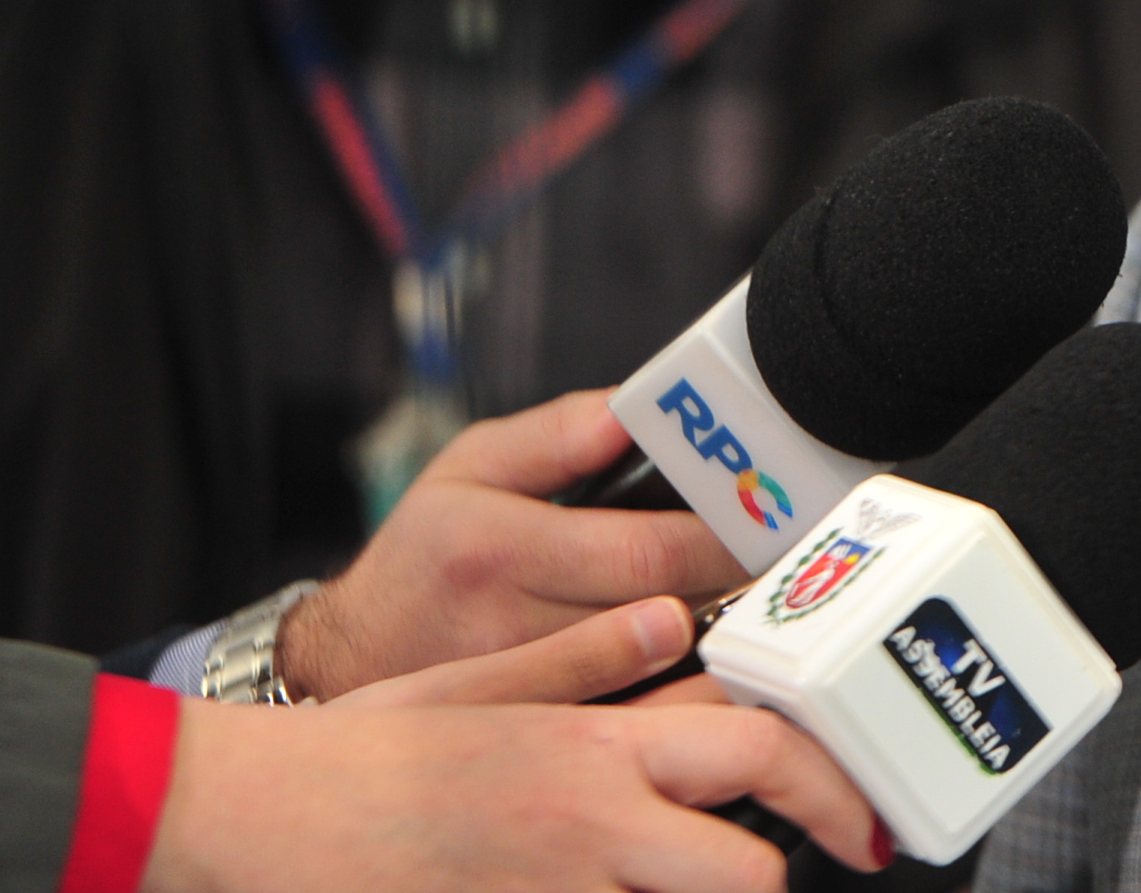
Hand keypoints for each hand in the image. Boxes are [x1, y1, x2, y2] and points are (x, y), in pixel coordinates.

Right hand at [143, 671, 888, 891]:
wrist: (245, 822)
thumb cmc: (355, 754)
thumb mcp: (474, 682)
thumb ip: (581, 660)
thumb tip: (671, 621)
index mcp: (588, 746)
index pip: (753, 746)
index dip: (828, 782)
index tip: (862, 811)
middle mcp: (586, 827)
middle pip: (747, 870)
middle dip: (787, 870)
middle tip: (825, 862)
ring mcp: (556, 892)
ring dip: (700, 890)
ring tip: (697, 869)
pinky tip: (623, 888)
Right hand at [279, 390, 743, 700]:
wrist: (349, 664)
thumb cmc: (423, 558)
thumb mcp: (471, 466)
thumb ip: (559, 432)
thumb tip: (636, 407)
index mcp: (502, 550)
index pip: (644, 554)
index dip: (724, 540)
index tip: (776, 517)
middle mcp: (513, 628)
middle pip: (664, 615)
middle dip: (738, 586)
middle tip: (791, 559)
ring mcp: (529, 694)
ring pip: (657, 673)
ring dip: (719, 641)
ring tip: (763, 606)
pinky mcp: (543, 733)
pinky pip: (634, 714)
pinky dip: (680, 689)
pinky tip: (711, 664)